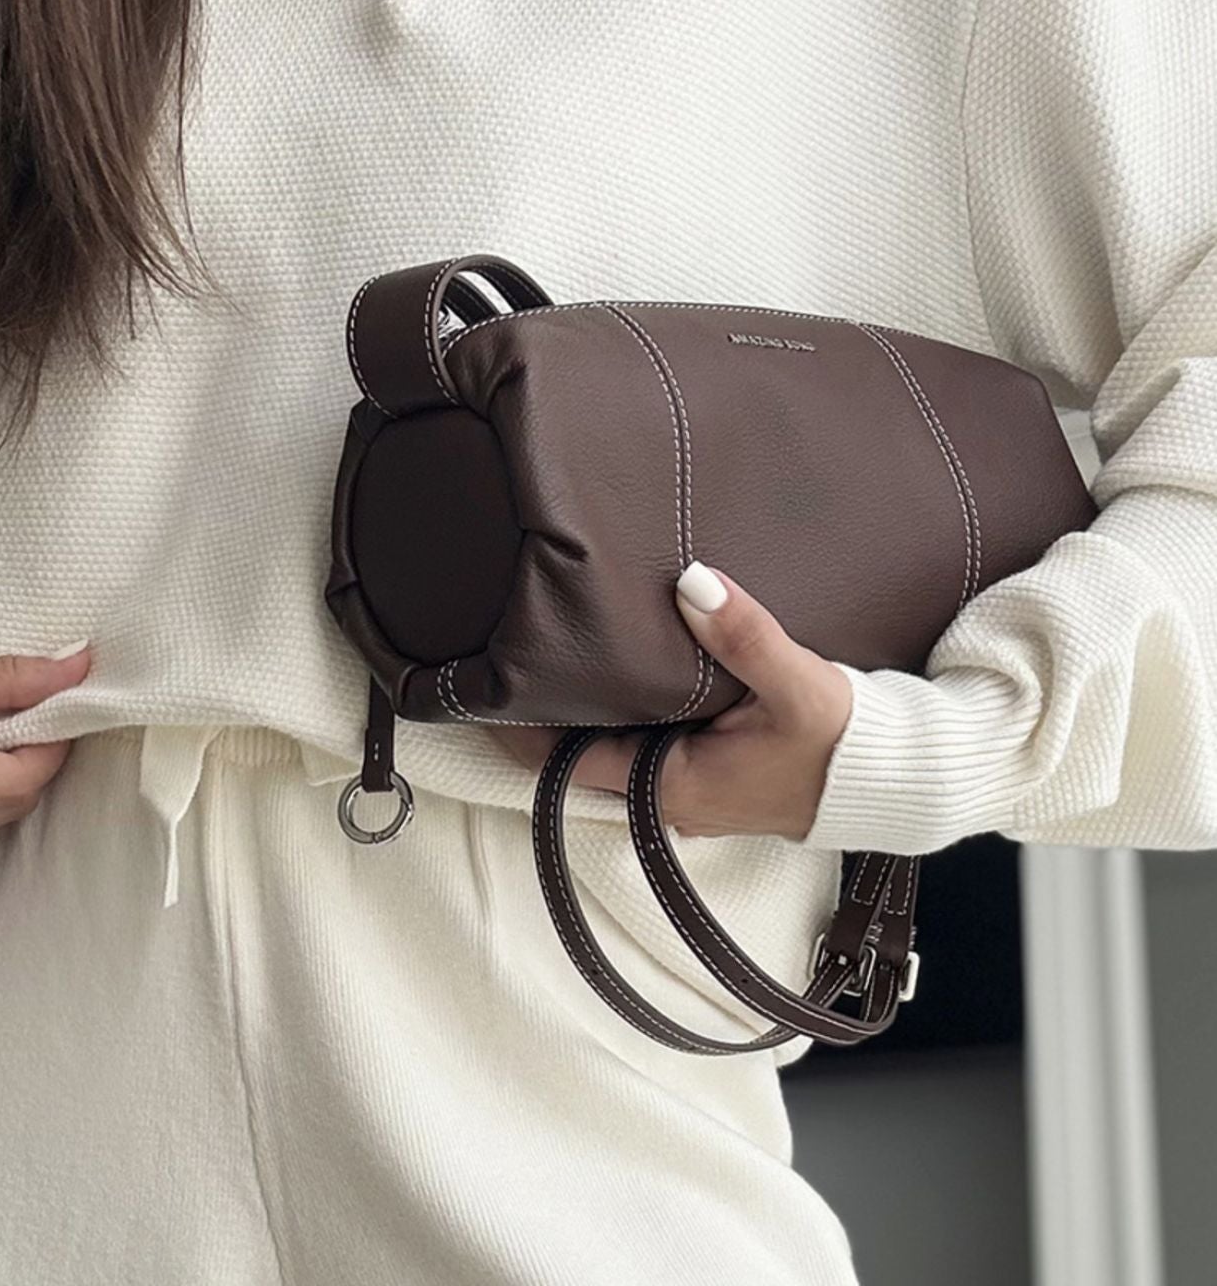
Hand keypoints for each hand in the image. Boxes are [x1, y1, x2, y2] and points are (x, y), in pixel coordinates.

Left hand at [490, 563, 853, 839]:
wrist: (897, 778)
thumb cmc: (847, 742)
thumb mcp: (796, 684)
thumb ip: (742, 634)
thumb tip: (691, 580)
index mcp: (673, 788)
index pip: (566, 764)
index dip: (520, 729)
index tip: (480, 686)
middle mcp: (671, 798)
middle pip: (581, 756)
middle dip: (545, 712)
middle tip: (506, 649)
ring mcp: (690, 790)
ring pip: (613, 748)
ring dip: (586, 709)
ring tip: (550, 649)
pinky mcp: (711, 773)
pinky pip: (645, 743)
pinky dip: (624, 709)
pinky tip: (619, 664)